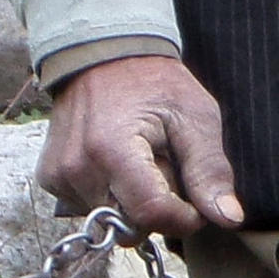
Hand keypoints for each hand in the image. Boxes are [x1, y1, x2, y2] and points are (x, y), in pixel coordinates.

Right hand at [38, 56, 245, 241]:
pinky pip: (90, 207)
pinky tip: (116, 162)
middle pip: (130, 224)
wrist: (102, 53)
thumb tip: (228, 218)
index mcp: (111, 150)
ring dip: (133, 200)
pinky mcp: (50, 178)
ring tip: (138, 158)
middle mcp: (76, 168)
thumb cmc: (153, 82)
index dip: (183, 216)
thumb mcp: (194, 116)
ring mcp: (58, 175)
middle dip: (156, 206)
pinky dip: (110, 193)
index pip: (151, 215)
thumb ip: (209, 169)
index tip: (195, 198)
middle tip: (163, 163)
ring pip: (111, 219)